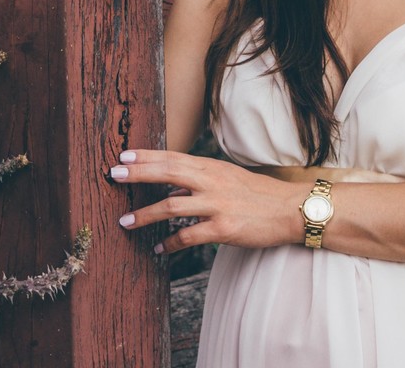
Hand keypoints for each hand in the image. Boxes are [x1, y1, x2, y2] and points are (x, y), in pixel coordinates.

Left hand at [110, 149, 303, 253]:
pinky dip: (170, 244)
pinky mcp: (223, 230)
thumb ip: (200, 182)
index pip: (173, 157)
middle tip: (114, 174)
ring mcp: (217, 206)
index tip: (125, 155)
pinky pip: (188, 238)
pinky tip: (158, 249)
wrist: (290, 210)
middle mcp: (211, 183)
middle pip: (168, 173)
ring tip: (125, 222)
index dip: (147, 155)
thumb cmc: (259, 195)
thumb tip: (171, 191)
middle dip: (138, 173)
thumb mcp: (228, 179)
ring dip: (145, 215)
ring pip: (171, 208)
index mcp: (211, 168)